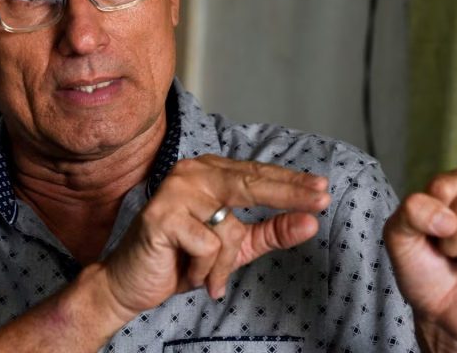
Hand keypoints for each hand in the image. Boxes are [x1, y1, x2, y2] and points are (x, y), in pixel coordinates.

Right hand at [98, 155, 330, 318]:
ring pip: (227, 227)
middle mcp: (192, 173)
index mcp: (209, 173)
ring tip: (206, 276)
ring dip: (221, 262)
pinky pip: (206, 245)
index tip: (324, 189)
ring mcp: (175, 191)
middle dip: (288, 193)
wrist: (132, 284)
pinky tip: (183, 269)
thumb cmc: (182, 259)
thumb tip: (311, 221)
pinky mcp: (162, 215)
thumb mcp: (236, 247)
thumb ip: (272, 232)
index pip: (257, 174)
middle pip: (250, 182)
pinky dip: (201, 268)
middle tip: (321, 200)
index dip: (292, 183)